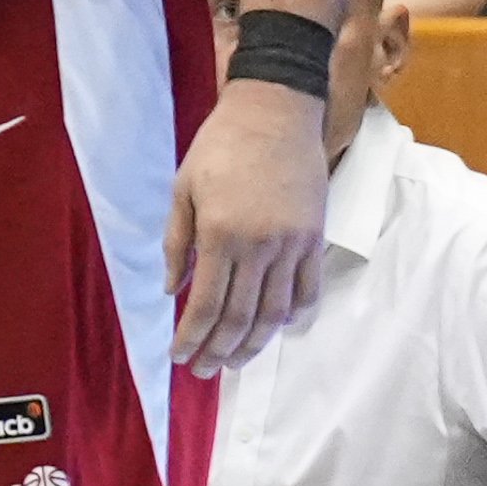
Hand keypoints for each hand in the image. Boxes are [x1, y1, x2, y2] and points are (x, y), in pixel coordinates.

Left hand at [163, 79, 327, 376]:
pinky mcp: (314, 239)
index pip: (206, 303)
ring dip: (254, 343)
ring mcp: (292, 245)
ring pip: (275, 312)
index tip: (180, 357)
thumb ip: (177, 243)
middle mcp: (259, 246)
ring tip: (234, 362)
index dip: (192, 337)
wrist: (274, 114)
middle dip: (220, 351)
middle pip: (240, 316)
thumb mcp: (183, 188)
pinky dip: (292, 317)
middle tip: (204, 371)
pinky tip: (277, 331)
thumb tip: (172, 292)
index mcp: (220, 233)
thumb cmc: (219, 147)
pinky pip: (307, 290)